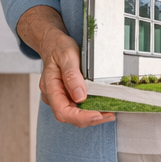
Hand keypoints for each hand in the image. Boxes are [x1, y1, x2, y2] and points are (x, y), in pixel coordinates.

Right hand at [17, 6, 114, 126]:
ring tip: (109, 112)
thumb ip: (72, 76)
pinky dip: (90, 110)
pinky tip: (102, 107)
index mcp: (50, 87)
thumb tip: (80, 97)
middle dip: (90, 119)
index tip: (98, 114)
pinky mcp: (67, 96)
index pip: (63, 111)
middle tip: (110, 114)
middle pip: (70, 117)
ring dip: (92, 116)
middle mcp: (53, 96)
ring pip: (74, 116)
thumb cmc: (58, 47)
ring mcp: (59, 98)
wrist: (53, 42)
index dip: (81, 117)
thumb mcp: (67, 56)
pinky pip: (77, 109)